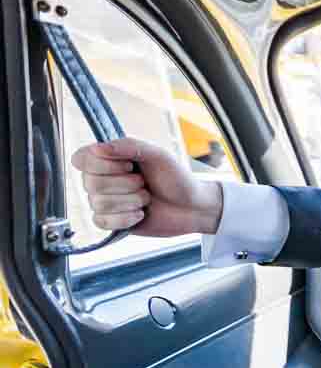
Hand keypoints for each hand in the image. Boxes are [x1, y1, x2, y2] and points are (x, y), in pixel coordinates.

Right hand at [70, 137, 222, 237]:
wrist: (192, 206)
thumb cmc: (176, 178)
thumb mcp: (157, 154)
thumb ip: (129, 146)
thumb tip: (98, 147)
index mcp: (109, 159)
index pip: (81, 159)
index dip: (103, 165)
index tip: (129, 166)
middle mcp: (101, 179)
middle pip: (90, 183)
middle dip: (125, 185)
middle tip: (144, 183)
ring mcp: (105, 201)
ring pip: (98, 203)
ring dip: (130, 201)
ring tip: (146, 198)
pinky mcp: (111, 222)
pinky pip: (101, 222)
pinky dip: (125, 218)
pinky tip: (140, 214)